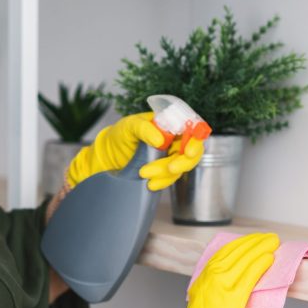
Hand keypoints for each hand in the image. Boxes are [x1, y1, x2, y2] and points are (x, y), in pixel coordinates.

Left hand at [66, 112, 205, 190]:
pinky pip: (171, 177)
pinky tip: (151, 184)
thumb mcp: (130, 126)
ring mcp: (171, 155)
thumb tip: (160, 140)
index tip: (188, 151)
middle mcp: (175, 139)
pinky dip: (163, 182)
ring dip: (167, 174)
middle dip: (183, 162)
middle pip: (192, 151)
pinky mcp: (165, 169)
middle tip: (170, 168)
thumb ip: (144, 129)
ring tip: (144, 173)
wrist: (110, 153)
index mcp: (171, 123)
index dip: (196, 140)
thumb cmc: (122, 133)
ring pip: (181, 167)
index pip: (193, 128)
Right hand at [114, 232, 277, 307]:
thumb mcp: (204, 295)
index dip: (243, 242)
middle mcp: (211, 276)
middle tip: (269, 238)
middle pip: (236, 251)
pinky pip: (249, 277)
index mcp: (203, 274)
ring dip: (261, 249)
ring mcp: (221, 286)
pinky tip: (269, 260)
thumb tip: (238, 273)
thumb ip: (217, 282)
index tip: (255, 239)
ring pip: (245, 261)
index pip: (225, 250)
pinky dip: (260, 266)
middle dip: (255, 242)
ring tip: (273, 244)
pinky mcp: (233, 299)